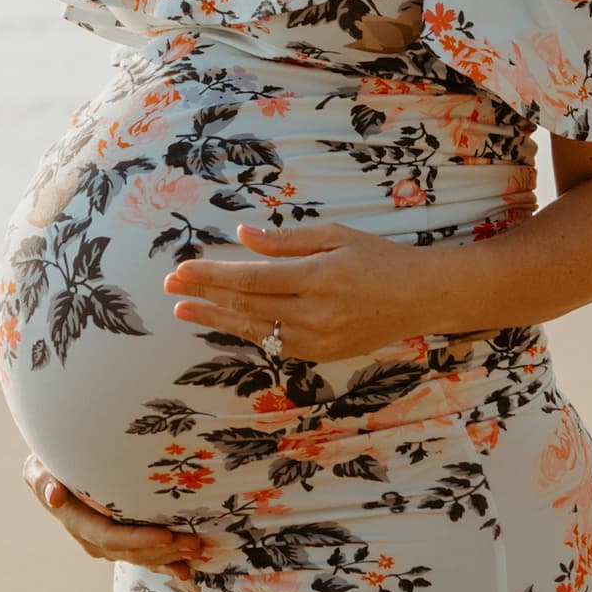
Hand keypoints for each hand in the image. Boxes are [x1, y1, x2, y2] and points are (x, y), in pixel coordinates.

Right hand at [21, 453, 206, 578]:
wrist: (55, 474)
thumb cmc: (49, 463)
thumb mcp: (39, 467)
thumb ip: (44, 480)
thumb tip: (55, 495)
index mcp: (77, 523)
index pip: (110, 537)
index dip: (138, 540)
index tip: (166, 535)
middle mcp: (94, 540)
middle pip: (131, 551)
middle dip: (163, 550)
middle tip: (194, 543)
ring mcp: (108, 544)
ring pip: (141, 556)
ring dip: (169, 556)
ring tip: (197, 550)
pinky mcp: (120, 541)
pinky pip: (143, 556)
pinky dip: (164, 564)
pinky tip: (186, 571)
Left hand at [161, 220, 426, 362]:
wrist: (420, 297)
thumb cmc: (378, 257)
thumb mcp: (335, 235)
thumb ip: (286, 240)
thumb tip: (242, 237)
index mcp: (317, 278)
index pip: (251, 279)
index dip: (212, 275)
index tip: (182, 268)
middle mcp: (314, 314)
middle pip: (246, 306)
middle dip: (205, 295)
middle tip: (171, 286)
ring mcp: (318, 340)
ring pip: (255, 330)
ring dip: (216, 319)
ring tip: (184, 309)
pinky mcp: (322, 356)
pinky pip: (275, 345)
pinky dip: (246, 333)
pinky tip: (225, 323)